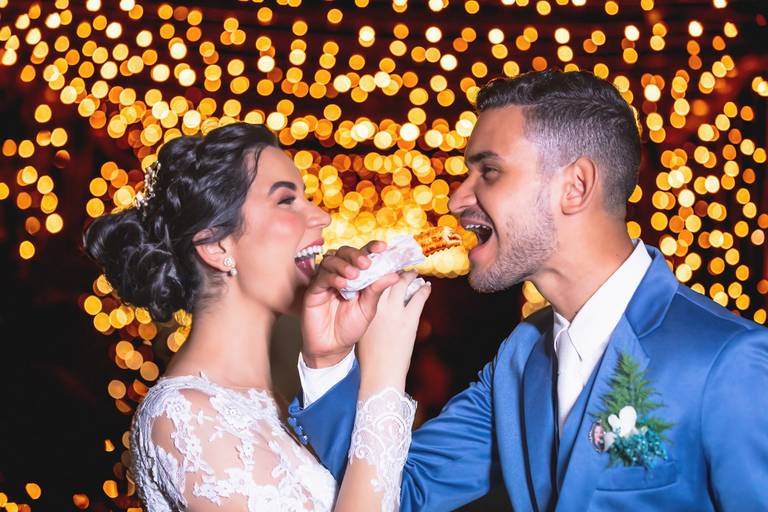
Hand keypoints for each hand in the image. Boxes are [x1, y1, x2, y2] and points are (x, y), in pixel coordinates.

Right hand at [301, 241, 399, 367]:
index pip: (364, 255)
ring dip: (344, 264)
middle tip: (366, 263)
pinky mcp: (314, 290)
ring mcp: (326, 280)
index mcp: (357, 275)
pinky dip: (332, 277)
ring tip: (354, 275)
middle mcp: (340, 274)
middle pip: (345, 252)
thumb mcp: (368, 308)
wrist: (334, 347)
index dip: (372, 248)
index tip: (383, 247)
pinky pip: (321, 277)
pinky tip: (342, 284)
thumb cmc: (351, 327)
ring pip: (331, 260)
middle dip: (356, 254)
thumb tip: (395, 274)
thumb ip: (377, 290)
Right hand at [357, 271, 431, 392]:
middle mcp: (378, 304)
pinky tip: (427, 286)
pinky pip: (419, 297)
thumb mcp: (362, 330)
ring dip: (410, 276)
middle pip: (386, 276)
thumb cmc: (369, 355)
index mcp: (363, 306)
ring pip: (403, 283)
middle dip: (394, 268)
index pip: (371, 280)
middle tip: (400, 263)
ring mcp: (395, 310)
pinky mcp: (410, 318)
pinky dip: (424, 289)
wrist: (381, 372)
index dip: (378, 270)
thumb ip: (365, 313)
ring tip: (413, 273)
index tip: (383, 265)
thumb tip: (373, 303)